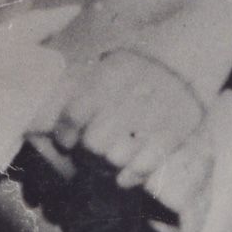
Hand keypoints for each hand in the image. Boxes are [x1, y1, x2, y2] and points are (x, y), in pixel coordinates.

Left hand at [51, 49, 212, 231]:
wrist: (188, 54)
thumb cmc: (140, 62)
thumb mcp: (107, 64)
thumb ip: (80, 86)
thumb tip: (43, 116)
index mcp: (106, 79)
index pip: (72, 117)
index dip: (64, 135)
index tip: (67, 142)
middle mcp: (125, 100)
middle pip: (93, 144)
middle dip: (89, 151)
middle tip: (93, 151)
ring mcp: (149, 120)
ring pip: (115, 159)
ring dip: (109, 164)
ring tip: (112, 159)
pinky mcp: (170, 135)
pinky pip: (140, 168)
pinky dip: (129, 177)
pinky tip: (125, 175)